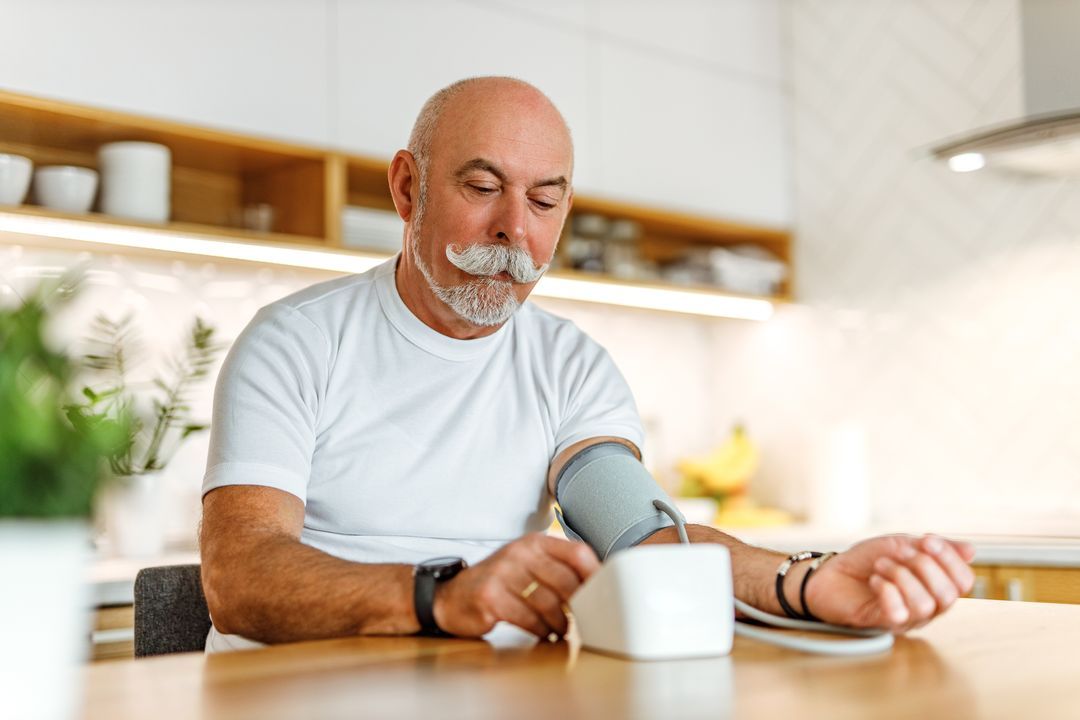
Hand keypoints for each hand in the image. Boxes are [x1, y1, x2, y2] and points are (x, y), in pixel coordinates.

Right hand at [432, 533, 599, 638]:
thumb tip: (599, 584)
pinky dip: (541, 631)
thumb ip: (557, 568)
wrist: (451, 596)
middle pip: (566, 581)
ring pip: (549, 603)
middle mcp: (519, 553)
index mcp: (534, 542)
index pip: (577, 552)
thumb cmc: (499, 582)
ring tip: (563, 631)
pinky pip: (529, 619)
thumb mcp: (526, 564)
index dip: (596, 574)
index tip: (605, 593)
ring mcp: (504, 574)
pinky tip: (544, 635)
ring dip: (561, 623)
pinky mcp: (491, 597)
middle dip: (579, 605)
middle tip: (584, 619)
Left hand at [802, 534, 975, 632]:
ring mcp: (906, 619)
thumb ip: (932, 548)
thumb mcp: (899, 545)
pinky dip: (887, 590)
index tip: (926, 539)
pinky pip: (899, 614)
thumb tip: (972, 551)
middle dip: (925, 566)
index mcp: (934, 585)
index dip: (949, 558)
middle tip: (900, 553)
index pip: (963, 581)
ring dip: (901, 576)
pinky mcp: (883, 625)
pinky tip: (875, 580)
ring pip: (925, 605)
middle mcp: (926, 606)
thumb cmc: (865, 561)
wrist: (829, 573)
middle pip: (949, 595)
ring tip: (881, 565)